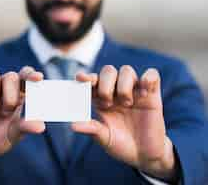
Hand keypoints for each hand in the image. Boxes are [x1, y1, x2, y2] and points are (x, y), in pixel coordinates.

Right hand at [0, 67, 44, 174]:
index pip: (26, 77)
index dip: (32, 75)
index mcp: (18, 96)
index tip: (38, 78)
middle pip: (11, 76)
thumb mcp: (13, 135)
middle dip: (10, 95)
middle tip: (6, 112)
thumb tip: (41, 127)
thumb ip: (25, 127)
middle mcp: (3, 88)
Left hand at [72, 65, 178, 181]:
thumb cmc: (121, 145)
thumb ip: (91, 129)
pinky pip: (152, 74)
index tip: (80, 77)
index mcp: (101, 100)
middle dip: (105, 84)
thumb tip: (73, 125)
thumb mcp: (104, 138)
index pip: (92, 81)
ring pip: (127, 70)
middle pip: (108, 71)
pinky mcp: (152, 95)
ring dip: (124, 85)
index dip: (86, 77)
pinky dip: (148, 78)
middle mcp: (116, 92)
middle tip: (107, 103)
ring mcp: (134, 92)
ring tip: (127, 104)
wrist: (144, 155)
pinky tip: (144, 93)